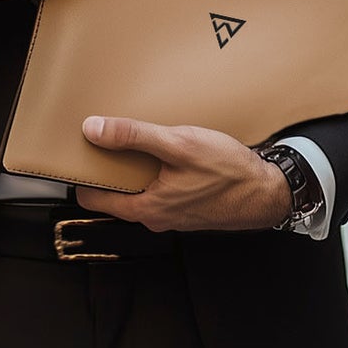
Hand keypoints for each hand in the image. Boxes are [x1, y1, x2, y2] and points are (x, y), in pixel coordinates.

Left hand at [74, 117, 291, 231]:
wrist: (267, 192)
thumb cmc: (228, 172)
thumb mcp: (178, 144)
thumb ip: (134, 137)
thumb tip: (94, 129)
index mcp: (146, 208)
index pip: (93, 198)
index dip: (83, 174)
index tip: (80, 151)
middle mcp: (156, 218)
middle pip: (115, 194)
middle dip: (109, 168)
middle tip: (107, 138)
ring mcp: (173, 215)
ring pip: (139, 191)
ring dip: (135, 169)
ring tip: (138, 141)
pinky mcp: (188, 208)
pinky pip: (160, 190)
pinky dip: (156, 173)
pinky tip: (167, 152)